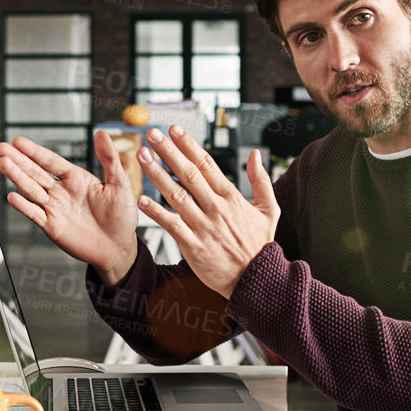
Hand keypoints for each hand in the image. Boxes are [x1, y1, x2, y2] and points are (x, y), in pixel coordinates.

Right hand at [0, 131, 138, 284]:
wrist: (119, 246)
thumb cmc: (122, 216)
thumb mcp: (119, 183)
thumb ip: (109, 159)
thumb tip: (101, 132)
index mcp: (75, 178)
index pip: (50, 161)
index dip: (34, 151)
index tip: (18, 141)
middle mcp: (61, 192)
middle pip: (35, 172)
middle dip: (18, 160)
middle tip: (1, 148)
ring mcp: (54, 208)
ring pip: (31, 189)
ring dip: (17, 177)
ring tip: (3, 163)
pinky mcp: (52, 226)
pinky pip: (35, 214)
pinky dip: (23, 206)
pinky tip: (12, 195)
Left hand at [135, 126, 279, 299]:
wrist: (256, 280)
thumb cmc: (259, 244)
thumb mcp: (269, 210)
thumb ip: (260, 180)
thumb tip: (254, 154)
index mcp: (231, 197)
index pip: (207, 163)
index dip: (188, 145)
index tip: (174, 129)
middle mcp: (216, 208)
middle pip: (188, 173)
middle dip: (168, 151)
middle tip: (152, 134)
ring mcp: (203, 226)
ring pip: (176, 195)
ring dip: (157, 174)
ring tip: (142, 157)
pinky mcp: (193, 245)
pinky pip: (171, 225)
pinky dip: (155, 212)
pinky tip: (141, 200)